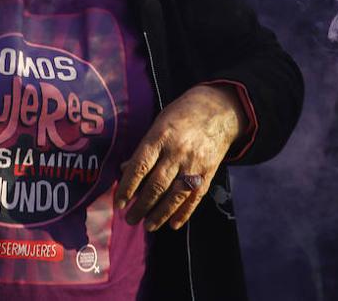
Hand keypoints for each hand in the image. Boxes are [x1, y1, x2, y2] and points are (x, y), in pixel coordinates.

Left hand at [114, 84, 246, 231]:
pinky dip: (184, 213)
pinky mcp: (208, 172)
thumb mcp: (158, 124)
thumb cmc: (181, 115)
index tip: (119, 203)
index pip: (140, 166)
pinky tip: (173, 224)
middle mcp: (177, 151)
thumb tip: (123, 171)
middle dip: (141, 206)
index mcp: (160, 136)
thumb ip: (143, 149)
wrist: (219, 110)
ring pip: (175, 195)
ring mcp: (194, 163)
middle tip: (130, 219)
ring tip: (148, 226)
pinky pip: (195, 197)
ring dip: (160, 214)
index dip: (128, 187)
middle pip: (156, 185)